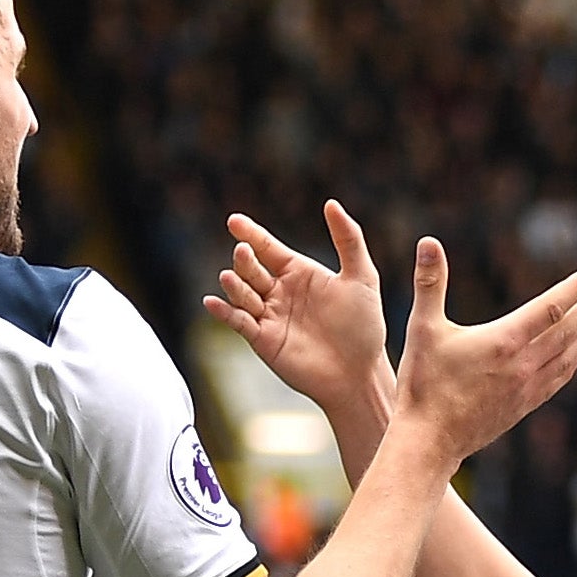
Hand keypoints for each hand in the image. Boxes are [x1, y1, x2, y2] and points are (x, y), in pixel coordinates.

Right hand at [202, 201, 390, 415]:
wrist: (359, 372)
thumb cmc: (364, 326)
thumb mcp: (362, 277)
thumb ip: (348, 239)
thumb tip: (331, 203)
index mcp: (299, 273)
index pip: (268, 247)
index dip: (251, 233)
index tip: (234, 220)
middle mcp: (280, 292)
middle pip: (252, 269)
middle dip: (245, 260)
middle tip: (244, 252)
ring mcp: (269, 316)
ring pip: (243, 294)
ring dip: (234, 285)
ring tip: (230, 275)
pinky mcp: (263, 340)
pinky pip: (238, 323)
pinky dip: (224, 312)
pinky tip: (212, 302)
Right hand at [391, 236, 576, 466]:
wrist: (430, 440)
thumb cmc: (423, 384)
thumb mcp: (423, 328)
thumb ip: (430, 283)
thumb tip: (428, 242)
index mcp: (505, 340)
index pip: (551, 306)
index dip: (575, 287)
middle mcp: (523, 364)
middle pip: (568, 330)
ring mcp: (526, 388)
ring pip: (568, 356)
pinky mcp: (523, 406)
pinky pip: (558, 380)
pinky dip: (572, 363)